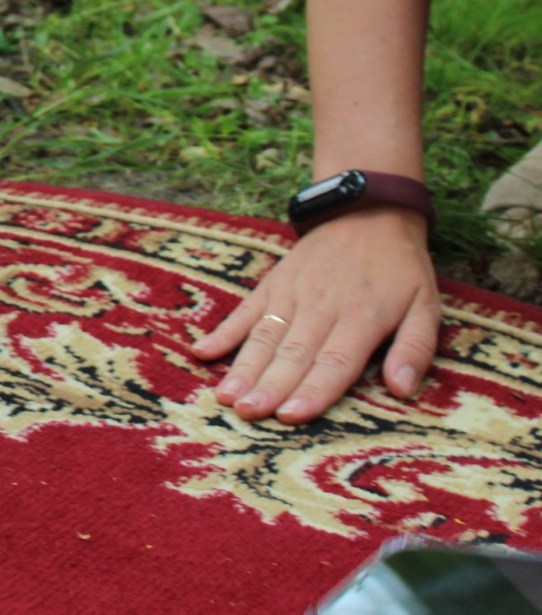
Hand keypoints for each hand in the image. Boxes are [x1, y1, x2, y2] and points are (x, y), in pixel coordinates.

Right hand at [189, 207, 440, 422]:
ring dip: (244, 368)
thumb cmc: (401, 268)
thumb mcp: (426, 306)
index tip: (290, 416)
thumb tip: (402, 390)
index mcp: (362, 317)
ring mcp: (291, 293)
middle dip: (269, 387)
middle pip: (293, 354)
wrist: (367, 212)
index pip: (334, 361)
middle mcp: (321, 307)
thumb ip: (415, 349)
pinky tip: (202, 352)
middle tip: (247, 414)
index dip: (312, 391)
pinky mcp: (273, 283)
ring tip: (225, 396)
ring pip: (264, 336)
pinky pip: (244, 310)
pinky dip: (222, 331)